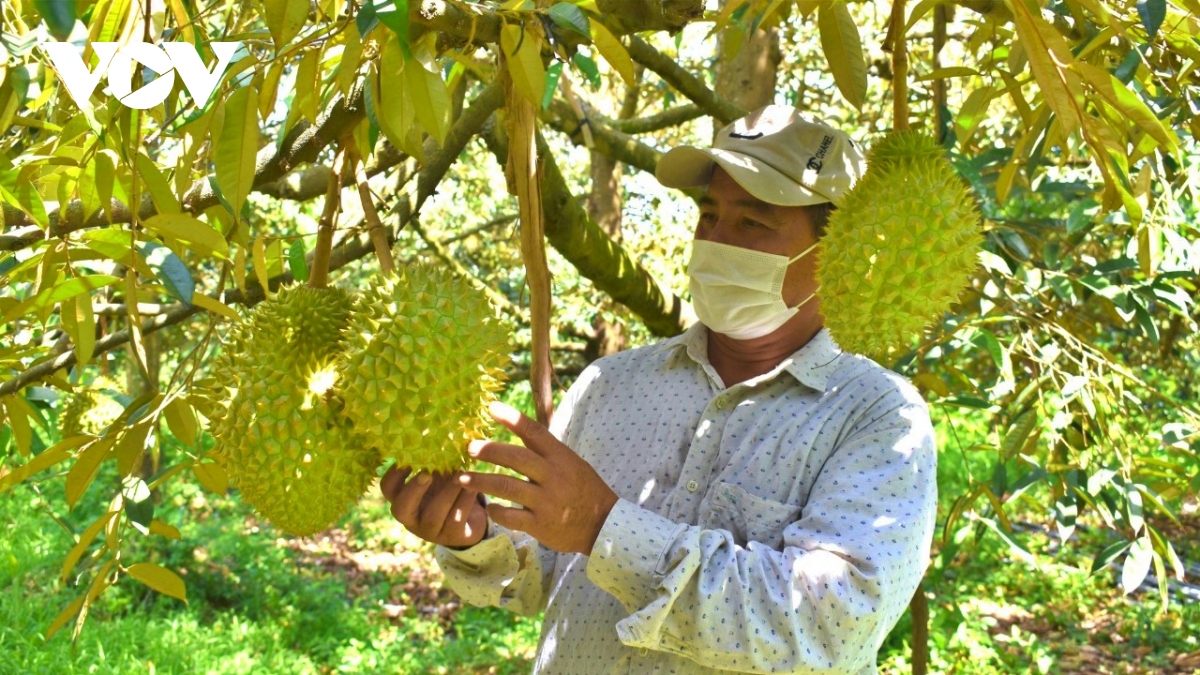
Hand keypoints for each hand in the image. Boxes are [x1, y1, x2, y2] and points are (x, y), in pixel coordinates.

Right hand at [379, 466, 488, 548]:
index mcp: (404, 499)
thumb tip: (439, 432)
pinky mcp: (452, 536)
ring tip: (459, 475)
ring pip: (433, 515)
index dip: (394, 474)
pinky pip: (456, 520)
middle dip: (413, 490)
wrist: (471, 518)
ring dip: (447, 493)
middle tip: (426, 474)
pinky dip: (464, 501)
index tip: (408, 458)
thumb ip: (435, 462)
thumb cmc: (448, 490)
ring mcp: (431, 530)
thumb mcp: (439, 476)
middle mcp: (412, 518)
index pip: (388, 489)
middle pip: (401, 509)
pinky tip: (473, 488)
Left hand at [458, 401, 618, 554]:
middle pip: (516, 459)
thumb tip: (519, 428)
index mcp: (561, 458)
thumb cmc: (584, 490)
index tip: (491, 408)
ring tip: (462, 479)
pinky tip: (489, 507)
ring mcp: (546, 502)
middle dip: (489, 451)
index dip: (512, 419)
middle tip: (469, 447)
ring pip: (506, 488)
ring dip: (481, 482)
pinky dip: (496, 511)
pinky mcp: (540, 524)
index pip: (535, 432)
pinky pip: (510, 516)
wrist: (603, 525)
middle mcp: (552, 477)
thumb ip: (546, 450)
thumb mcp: (572, 463)